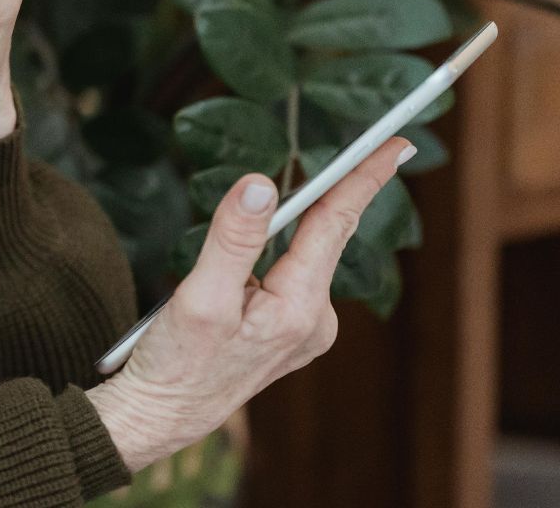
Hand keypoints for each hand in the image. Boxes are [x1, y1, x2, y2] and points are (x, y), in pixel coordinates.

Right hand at [86, 136, 417, 472]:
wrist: (161, 417)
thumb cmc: (176, 365)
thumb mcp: (199, 298)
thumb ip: (232, 239)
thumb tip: (261, 186)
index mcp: (298, 309)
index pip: (336, 225)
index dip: (364, 178)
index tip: (398, 142)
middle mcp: (313, 319)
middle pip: (326, 235)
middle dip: (331, 192)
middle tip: (361, 146)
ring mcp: (302, 327)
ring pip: (301, 253)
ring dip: (285, 228)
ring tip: (251, 225)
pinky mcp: (284, 330)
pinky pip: (287, 273)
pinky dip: (272, 253)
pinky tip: (236, 268)